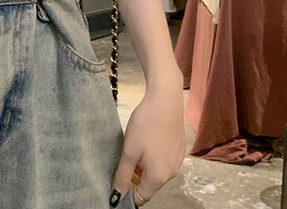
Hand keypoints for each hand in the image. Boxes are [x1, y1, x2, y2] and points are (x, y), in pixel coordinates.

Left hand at [110, 73, 185, 205]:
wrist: (165, 101)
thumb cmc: (145, 125)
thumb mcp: (129, 150)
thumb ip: (123, 175)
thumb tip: (117, 197)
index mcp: (159, 177)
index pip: (142, 197)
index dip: (127, 192)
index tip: (117, 181)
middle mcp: (172, 173)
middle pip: (150, 185)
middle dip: (135, 178)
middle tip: (122, 161)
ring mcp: (178, 161)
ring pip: (157, 172)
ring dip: (144, 167)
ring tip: (132, 149)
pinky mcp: (179, 149)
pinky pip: (164, 161)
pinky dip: (153, 158)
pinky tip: (146, 142)